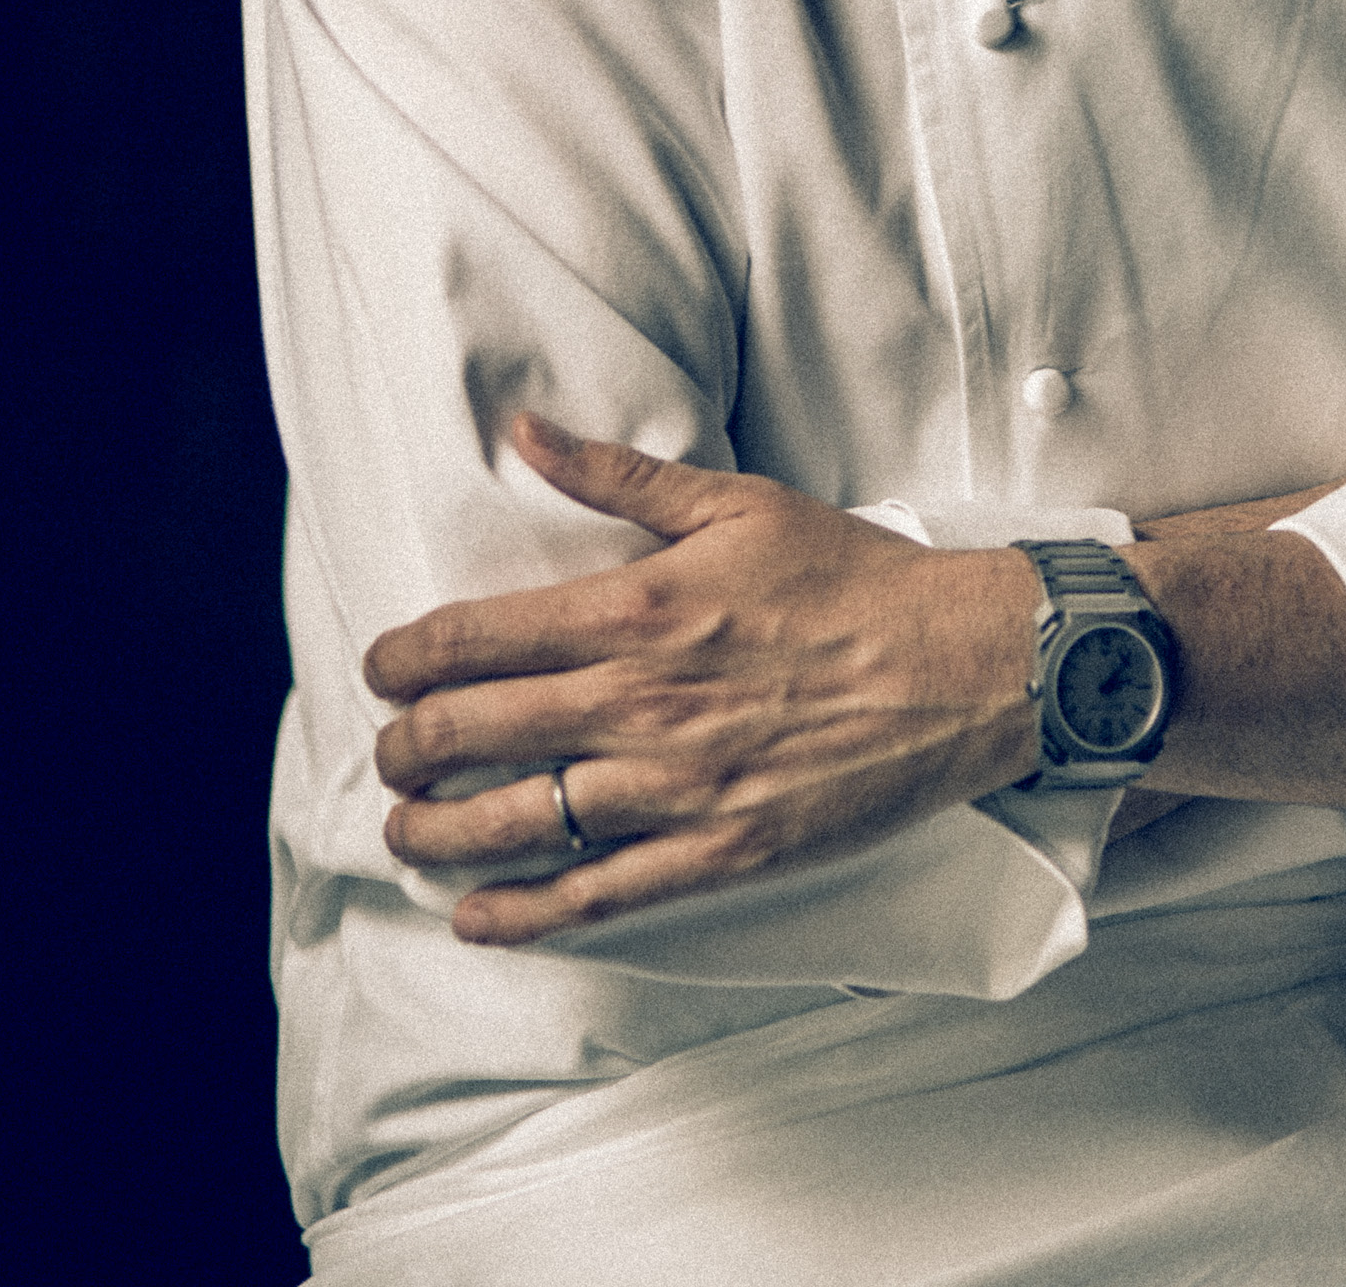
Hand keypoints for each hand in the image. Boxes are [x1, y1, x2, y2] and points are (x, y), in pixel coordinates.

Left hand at [365, 415, 1041, 944]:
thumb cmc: (853, 577)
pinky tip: (476, 915)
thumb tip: (527, 431)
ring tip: (409, 827)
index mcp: (639, 606)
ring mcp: (678, 785)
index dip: (406, 658)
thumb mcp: (736, 503)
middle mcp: (643, 700)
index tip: (381, 669)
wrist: (964, 664)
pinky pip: (595, 895)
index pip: (479, 636)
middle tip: (388, 750)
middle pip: (477, 730)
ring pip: (518, 820)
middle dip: (407, 746)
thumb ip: (617, 472)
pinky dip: (522, 913)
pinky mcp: (719, 852)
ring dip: (440, 829)